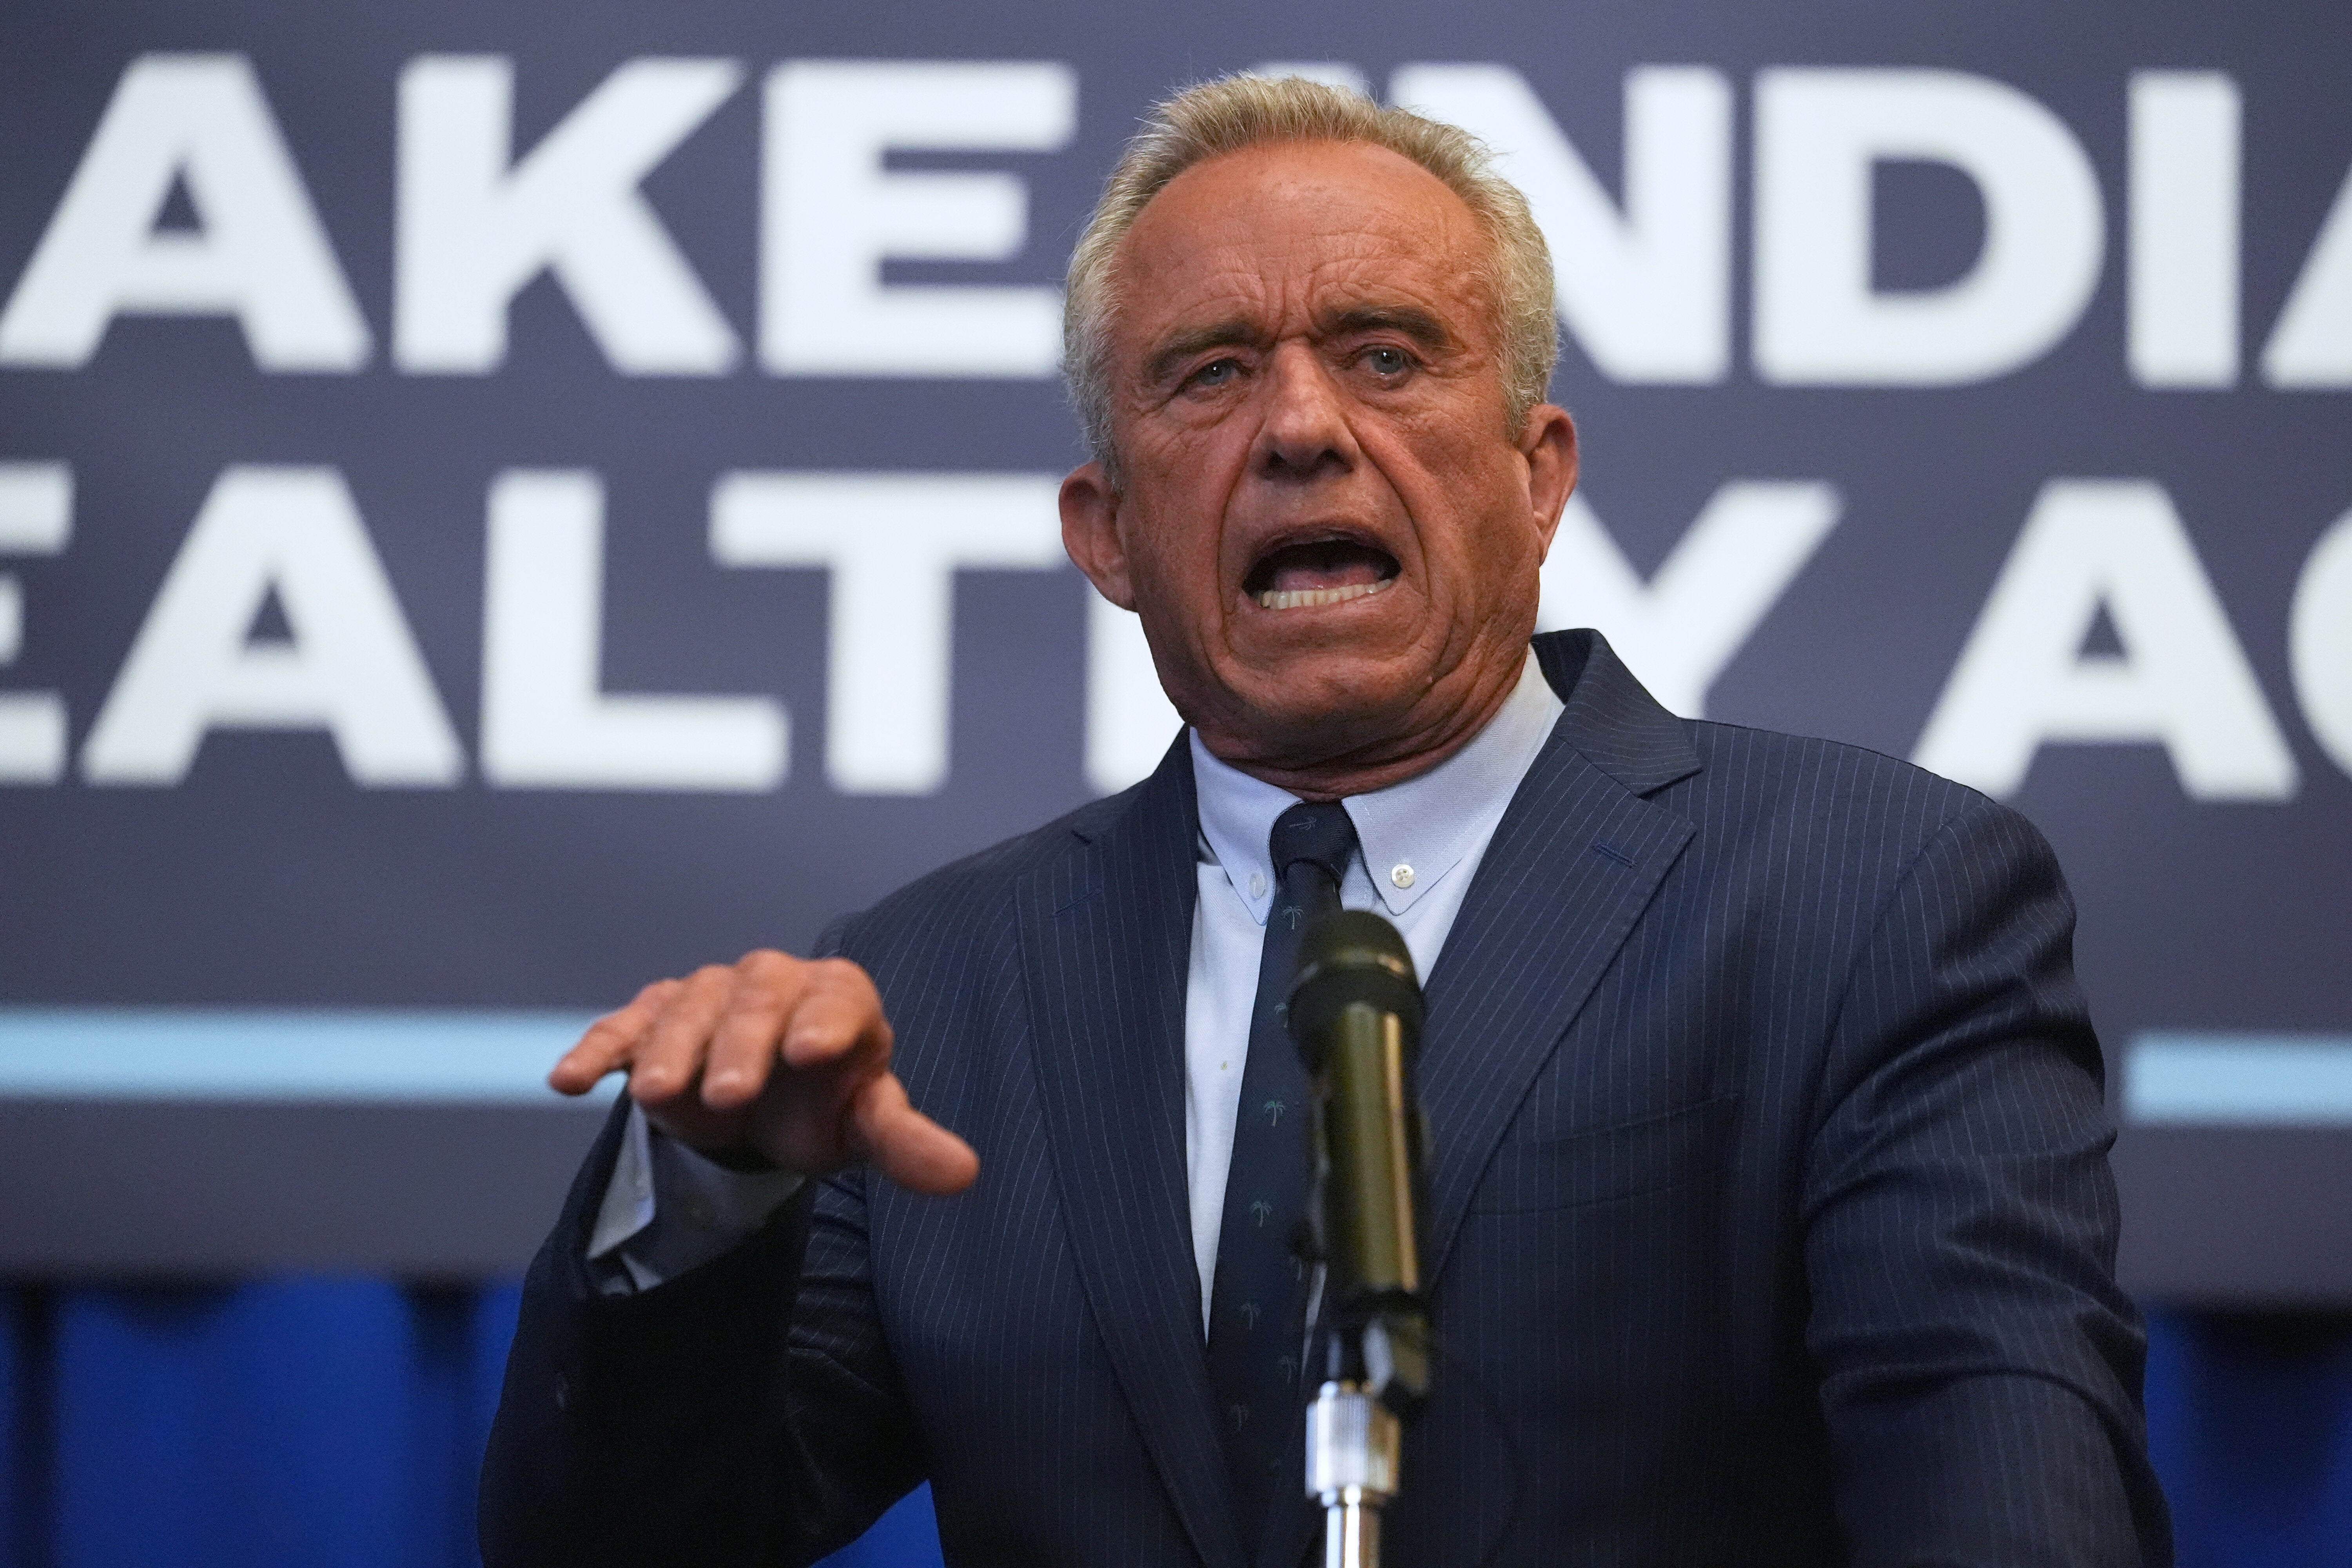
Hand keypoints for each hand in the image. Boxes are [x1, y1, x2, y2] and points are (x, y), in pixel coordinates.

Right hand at [548, 951, 978, 1195]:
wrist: (764, 1101)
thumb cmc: (824, 1104)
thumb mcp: (865, 1126)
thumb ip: (906, 1142)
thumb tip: (963, 1175)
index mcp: (837, 1000)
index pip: (836, 999)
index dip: (825, 1020)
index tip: (812, 1051)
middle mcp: (774, 984)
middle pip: (756, 1000)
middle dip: (740, 1044)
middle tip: (728, 1095)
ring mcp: (708, 996)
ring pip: (688, 1008)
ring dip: (669, 1049)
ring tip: (654, 1096)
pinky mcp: (654, 1017)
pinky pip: (624, 1025)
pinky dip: (598, 1048)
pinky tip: (569, 1081)